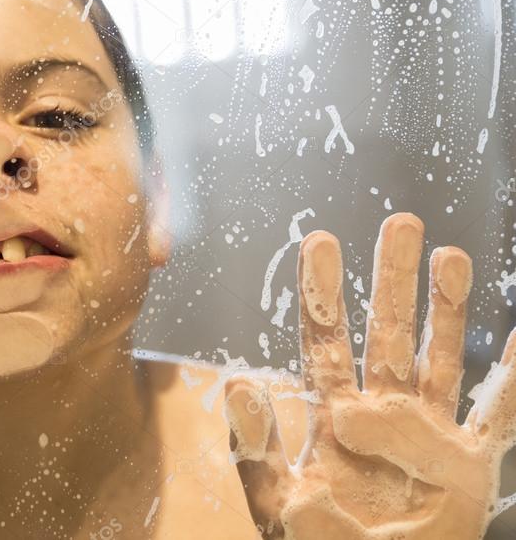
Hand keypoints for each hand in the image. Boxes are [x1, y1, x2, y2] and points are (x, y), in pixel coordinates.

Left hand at [224, 212, 513, 538]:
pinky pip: (498, 418)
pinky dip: (515, 380)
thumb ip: (256, 446)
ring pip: (440, 360)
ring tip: (450, 255)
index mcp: (335, 420)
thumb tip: (237, 382)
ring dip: (447, 310)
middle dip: (394, 280)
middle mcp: (383, 418)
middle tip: (401, 222)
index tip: (320, 241)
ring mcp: (429, 439)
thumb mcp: (277, 503)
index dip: (323, 293)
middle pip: (390, 335)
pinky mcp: (469, 471)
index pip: (326, 343)